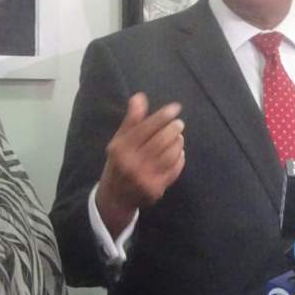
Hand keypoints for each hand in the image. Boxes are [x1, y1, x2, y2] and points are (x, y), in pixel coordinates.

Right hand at [95, 95, 184, 234]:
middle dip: (174, 128)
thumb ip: (131, 120)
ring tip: (178, 136)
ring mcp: (145, 178)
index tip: (175, 107)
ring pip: (171, 154)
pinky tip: (178, 152)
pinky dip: (180, 158)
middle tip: (179, 123)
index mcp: (120, 149)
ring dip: (178, 142)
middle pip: (161, 140)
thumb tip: (140, 97)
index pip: (146, 127)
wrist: (115, 197)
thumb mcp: (119, 141)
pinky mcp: (157, 189)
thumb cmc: (118, 163)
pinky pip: (175, 169)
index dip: (163, 116)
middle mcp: (132, 164)